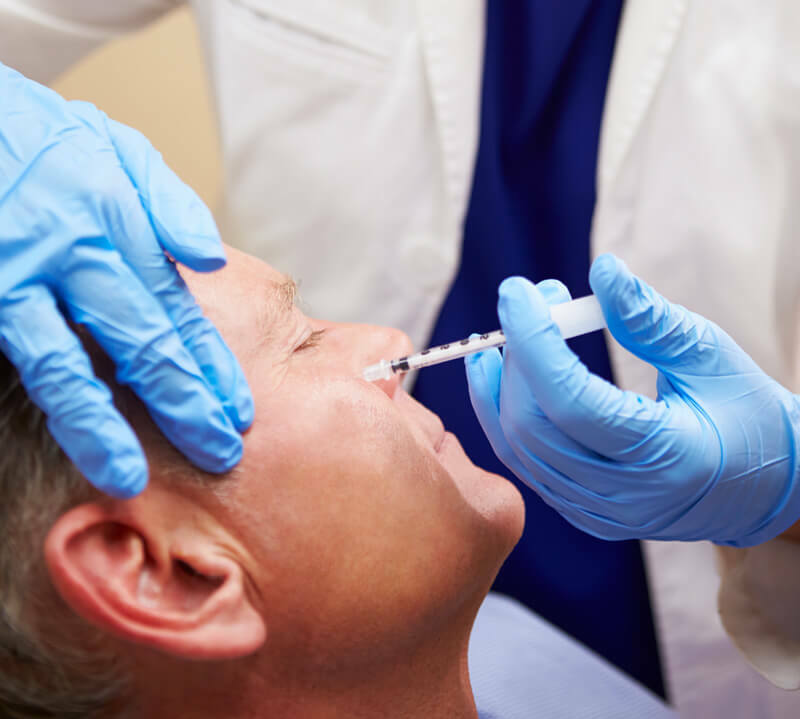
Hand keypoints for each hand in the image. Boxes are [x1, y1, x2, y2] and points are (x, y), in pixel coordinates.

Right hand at [0, 63, 252, 497]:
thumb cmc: (39, 135)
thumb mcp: (115, 148)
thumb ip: (167, 204)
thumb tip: (213, 259)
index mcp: (120, 221)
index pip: (180, 310)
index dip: (212, 365)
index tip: (238, 411)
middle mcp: (77, 253)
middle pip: (143, 344)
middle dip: (184, 405)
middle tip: (217, 453)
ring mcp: (20, 276)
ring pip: (68, 367)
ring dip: (103, 428)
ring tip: (128, 476)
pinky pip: (26, 360)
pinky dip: (53, 404)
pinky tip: (71, 438)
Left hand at [466, 254, 799, 546]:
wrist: (764, 488)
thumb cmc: (745, 413)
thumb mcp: (709, 356)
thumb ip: (650, 318)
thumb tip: (602, 270)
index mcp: (668, 458)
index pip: (572, 402)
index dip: (534, 342)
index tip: (516, 292)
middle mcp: (626, 498)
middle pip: (534, 425)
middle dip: (519, 354)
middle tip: (529, 301)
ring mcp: (600, 513)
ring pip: (519, 449)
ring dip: (500, 385)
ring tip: (506, 332)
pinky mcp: (584, 513)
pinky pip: (526, 463)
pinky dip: (504, 415)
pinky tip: (498, 374)